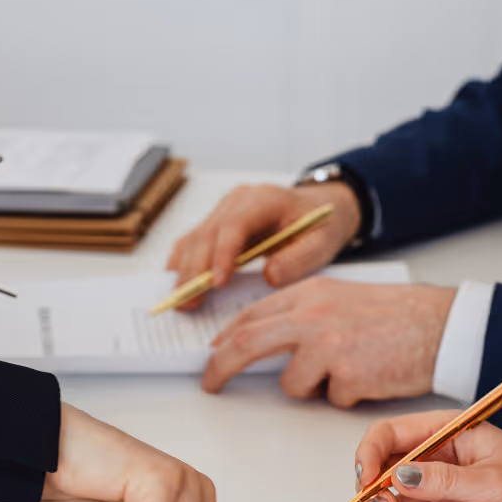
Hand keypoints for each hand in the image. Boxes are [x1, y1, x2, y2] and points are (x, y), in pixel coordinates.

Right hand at [167, 182, 360, 308]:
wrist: (320, 209)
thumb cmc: (321, 226)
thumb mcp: (322, 244)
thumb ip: (299, 259)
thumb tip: (269, 276)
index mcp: (266, 199)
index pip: (235, 224)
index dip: (222, 253)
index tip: (217, 283)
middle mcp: (239, 200)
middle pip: (207, 232)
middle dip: (196, 269)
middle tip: (189, 301)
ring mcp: (225, 209)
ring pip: (195, 237)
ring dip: (185, 270)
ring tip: (181, 300)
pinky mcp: (218, 223)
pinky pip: (194, 241)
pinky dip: (184, 263)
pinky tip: (179, 283)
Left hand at [203, 279, 455, 405]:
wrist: (441, 326)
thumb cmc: (397, 315)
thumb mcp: (341, 299)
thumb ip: (302, 314)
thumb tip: (264, 340)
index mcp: (309, 293)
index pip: (251, 315)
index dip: (225, 338)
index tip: (213, 353)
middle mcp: (312, 317)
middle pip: (247, 344)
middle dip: (221, 366)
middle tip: (211, 384)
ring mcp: (328, 347)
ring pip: (292, 384)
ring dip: (312, 388)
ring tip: (349, 370)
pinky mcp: (348, 377)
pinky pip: (330, 399)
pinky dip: (347, 395)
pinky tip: (371, 376)